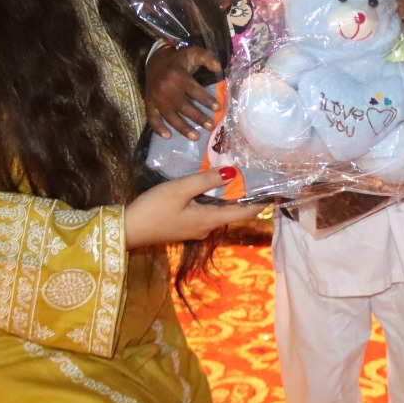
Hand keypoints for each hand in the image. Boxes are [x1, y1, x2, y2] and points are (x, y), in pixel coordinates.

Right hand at [125, 168, 261, 246]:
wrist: (128, 229)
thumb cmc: (154, 208)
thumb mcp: (180, 190)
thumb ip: (205, 180)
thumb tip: (232, 173)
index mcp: (209, 220)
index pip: (243, 212)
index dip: (260, 204)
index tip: (275, 194)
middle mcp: (206, 228)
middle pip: (232, 211)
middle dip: (243, 196)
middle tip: (254, 176)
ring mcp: (194, 229)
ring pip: (217, 211)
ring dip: (227, 197)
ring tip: (235, 177)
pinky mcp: (184, 226)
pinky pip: (205, 212)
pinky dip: (212, 200)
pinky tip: (208, 188)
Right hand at [145, 45, 222, 139]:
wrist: (154, 61)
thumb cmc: (179, 60)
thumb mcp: (193, 52)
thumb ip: (207, 57)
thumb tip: (219, 69)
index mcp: (177, 75)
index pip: (193, 90)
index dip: (206, 99)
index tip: (218, 108)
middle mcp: (165, 87)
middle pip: (183, 106)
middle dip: (198, 117)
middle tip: (211, 126)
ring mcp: (156, 97)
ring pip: (170, 115)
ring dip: (183, 128)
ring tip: (196, 137)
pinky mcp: (149, 103)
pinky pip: (152, 118)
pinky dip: (158, 128)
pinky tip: (168, 136)